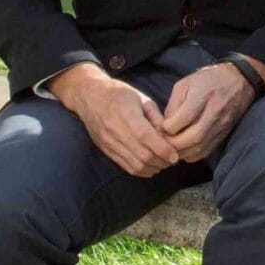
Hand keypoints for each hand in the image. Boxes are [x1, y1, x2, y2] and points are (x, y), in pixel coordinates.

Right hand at [50, 64, 182, 176]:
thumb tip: (170, 136)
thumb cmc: (118, 94)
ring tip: (163, 162)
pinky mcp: (105, 150)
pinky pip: (126, 167)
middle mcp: (114, 129)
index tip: (175, 154)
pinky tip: (151, 165)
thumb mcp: (141, 98)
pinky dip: (142, 170)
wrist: (89, 96)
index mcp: (125, 112)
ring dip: (153, 167)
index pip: (145, 136)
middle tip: (173, 159)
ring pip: (135, 165)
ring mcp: (108, 142)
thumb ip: (156, 117)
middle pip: (142, 155)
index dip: (163, 149)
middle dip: (161, 161)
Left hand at [160, 62, 258, 163]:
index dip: (169, 126)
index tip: (162, 127)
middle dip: (174, 143)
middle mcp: (215, 111)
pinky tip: (183, 148)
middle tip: (163, 141)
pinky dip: (191, 154)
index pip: (186, 116)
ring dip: (182, 151)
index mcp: (204, 94)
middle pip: (194, 136)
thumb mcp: (185, 84)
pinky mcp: (223, 135)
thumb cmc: (207, 80)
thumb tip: (164, 127)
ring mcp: (221, 125)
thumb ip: (173, 104)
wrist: (238, 82)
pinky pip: (206, 151)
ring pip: (200, 147)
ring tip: (171, 147)